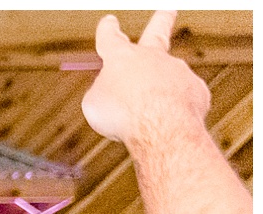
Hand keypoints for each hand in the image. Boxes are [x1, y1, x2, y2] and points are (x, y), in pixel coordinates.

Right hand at [80, 11, 209, 146]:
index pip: (111, 39)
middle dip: (162, 19)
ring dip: (160, 94)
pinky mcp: (195, 89)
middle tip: (168, 9)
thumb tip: (117, 92)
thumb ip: (105, 91)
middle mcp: (152, 57)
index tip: (109, 22)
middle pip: (158, 33)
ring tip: (146, 115)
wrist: (159, 125)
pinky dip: (174, 111)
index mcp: (122, 57)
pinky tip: (166, 123)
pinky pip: (183, 100)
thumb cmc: (123, 114)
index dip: (108, 31)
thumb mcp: (96, 103)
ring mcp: (177, 70)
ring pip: (168, 80)